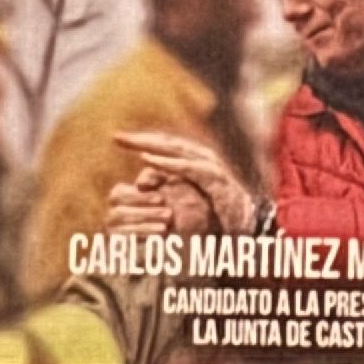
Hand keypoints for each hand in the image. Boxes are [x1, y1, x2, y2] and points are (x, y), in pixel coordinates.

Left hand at [109, 130, 247, 236]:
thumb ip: (165, 186)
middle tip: (117, 137)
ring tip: (133, 145)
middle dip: (142, 139)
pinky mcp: (217, 179)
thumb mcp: (186, 198)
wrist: (246, 226)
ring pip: (179, 150)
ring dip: (154, 146)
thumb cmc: (214, 213)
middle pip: (168, 142)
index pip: (165, 145)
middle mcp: (202, 158)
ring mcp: (211, 166)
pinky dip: (170, 162)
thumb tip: (137, 183)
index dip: (141, 140)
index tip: (117, 139)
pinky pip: (190, 168)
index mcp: (194, 160)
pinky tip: (150, 160)